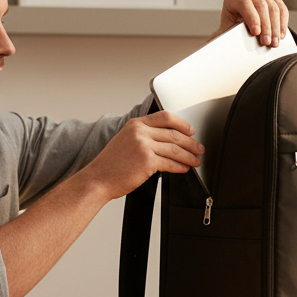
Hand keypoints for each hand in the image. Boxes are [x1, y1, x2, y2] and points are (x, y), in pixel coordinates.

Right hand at [79, 110, 203, 200]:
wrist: (98, 179)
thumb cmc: (111, 164)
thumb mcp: (125, 140)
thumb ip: (144, 136)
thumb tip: (167, 141)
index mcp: (135, 124)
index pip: (165, 117)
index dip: (182, 123)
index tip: (191, 131)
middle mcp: (140, 132)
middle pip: (174, 134)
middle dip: (191, 142)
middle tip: (199, 148)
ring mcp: (144, 146)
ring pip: (175, 149)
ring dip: (189, 156)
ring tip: (196, 161)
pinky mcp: (147, 162)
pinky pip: (171, 163)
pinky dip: (181, 167)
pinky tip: (184, 168)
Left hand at [216, 0, 289, 46]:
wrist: (238, 30)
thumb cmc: (232, 31)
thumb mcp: (229, 32)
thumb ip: (234, 33)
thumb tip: (241, 40)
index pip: (244, 3)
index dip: (252, 18)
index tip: (256, 32)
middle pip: (261, 5)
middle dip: (266, 26)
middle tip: (267, 42)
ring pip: (273, 8)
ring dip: (275, 28)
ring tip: (274, 42)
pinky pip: (282, 10)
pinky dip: (283, 24)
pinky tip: (281, 35)